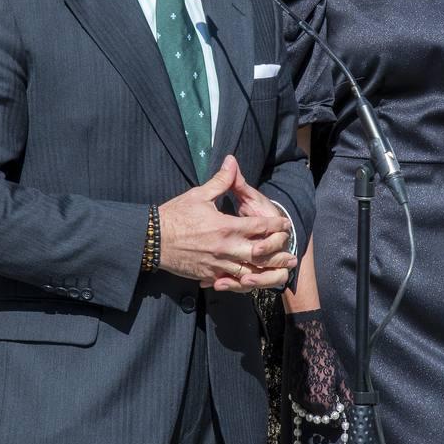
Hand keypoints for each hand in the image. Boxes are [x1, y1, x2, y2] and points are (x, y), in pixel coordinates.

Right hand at [158, 156, 296, 291]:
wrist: (152, 240)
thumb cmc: (176, 215)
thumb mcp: (199, 194)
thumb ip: (221, 181)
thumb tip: (231, 161)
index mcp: (226, 227)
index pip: (259, 227)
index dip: (276, 226)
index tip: (286, 224)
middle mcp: (225, 249)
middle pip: (260, 254)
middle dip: (277, 254)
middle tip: (291, 254)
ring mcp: (217, 265)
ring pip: (249, 273)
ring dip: (267, 273)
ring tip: (281, 274)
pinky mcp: (208, 275)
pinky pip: (231, 282)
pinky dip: (245, 283)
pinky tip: (254, 281)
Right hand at [284, 310, 352, 415]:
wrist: (307, 343)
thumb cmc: (326, 357)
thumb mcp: (341, 376)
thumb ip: (346, 395)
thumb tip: (348, 407)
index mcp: (322, 399)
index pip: (330, 416)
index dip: (336, 413)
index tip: (338, 407)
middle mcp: (308, 401)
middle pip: (319, 414)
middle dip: (326, 409)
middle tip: (332, 397)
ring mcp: (298, 396)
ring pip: (310, 408)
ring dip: (317, 404)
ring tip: (323, 389)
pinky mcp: (292, 390)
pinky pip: (302, 401)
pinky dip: (308, 398)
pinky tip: (314, 386)